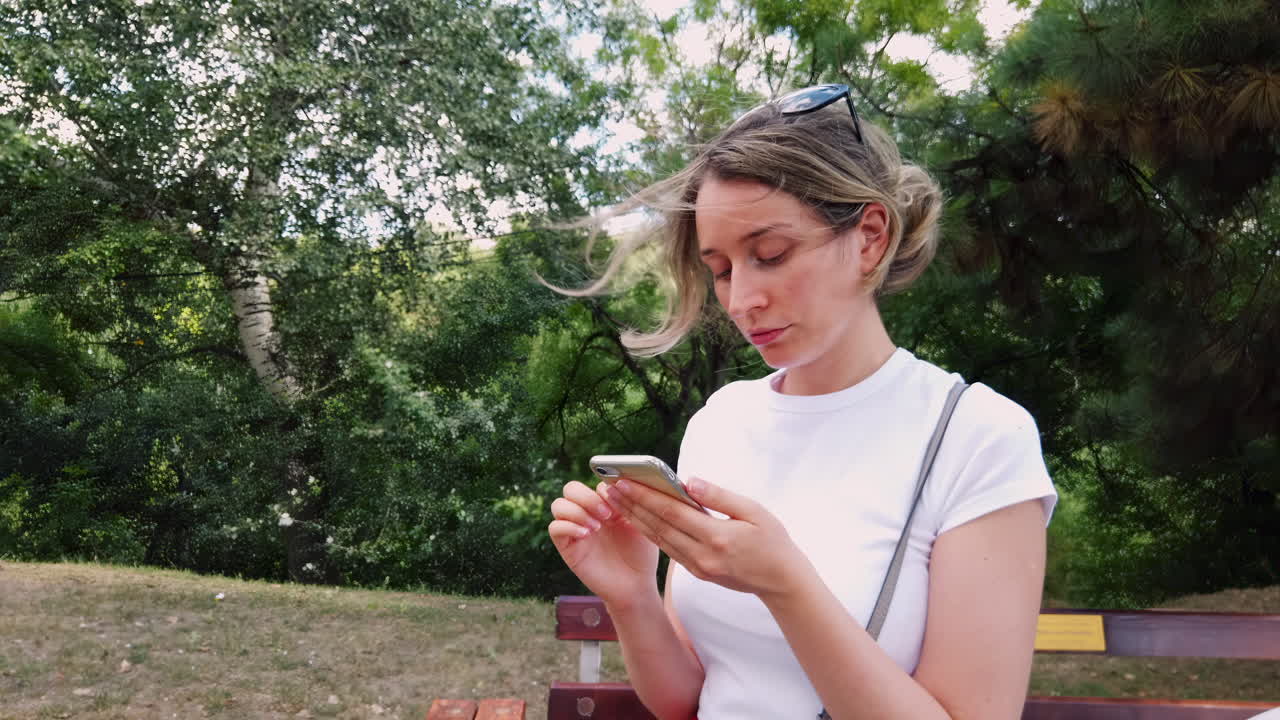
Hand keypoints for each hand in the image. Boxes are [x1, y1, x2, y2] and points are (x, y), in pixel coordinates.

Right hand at [548, 480, 658, 603]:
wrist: (635, 585)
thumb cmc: (641, 555)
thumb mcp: (641, 523)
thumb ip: (629, 502)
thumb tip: (617, 481)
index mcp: (606, 504)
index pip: (595, 482)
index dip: (605, 488)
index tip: (619, 501)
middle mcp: (587, 513)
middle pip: (571, 488)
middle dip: (585, 496)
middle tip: (606, 514)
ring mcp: (576, 529)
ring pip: (558, 504)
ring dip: (577, 511)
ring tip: (596, 527)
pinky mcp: (567, 546)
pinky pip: (554, 527)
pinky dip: (568, 526)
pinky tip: (586, 534)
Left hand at [604, 476, 808, 599]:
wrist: (781, 581)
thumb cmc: (772, 540)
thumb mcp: (754, 511)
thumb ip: (720, 497)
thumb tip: (689, 481)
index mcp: (717, 537)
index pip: (672, 512)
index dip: (645, 495)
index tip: (624, 480)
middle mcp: (702, 555)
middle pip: (659, 526)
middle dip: (632, 505)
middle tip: (609, 486)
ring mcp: (698, 567)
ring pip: (659, 539)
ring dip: (635, 519)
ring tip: (616, 500)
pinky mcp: (697, 572)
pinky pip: (668, 549)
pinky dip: (651, 533)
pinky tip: (638, 520)